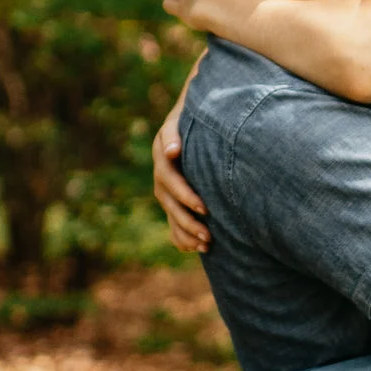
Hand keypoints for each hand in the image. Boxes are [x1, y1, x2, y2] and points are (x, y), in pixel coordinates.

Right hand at [153, 97, 209, 255]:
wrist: (193, 124)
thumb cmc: (192, 120)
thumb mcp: (181, 122)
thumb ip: (174, 135)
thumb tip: (171, 151)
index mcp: (163, 160)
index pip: (171, 181)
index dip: (185, 196)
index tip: (204, 208)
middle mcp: (162, 179)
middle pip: (171, 205)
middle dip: (188, 222)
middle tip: (209, 235)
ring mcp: (167, 193)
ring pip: (172, 217)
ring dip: (187, 234)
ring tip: (207, 246)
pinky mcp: (174, 203)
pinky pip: (173, 226)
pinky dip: (182, 239)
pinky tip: (196, 250)